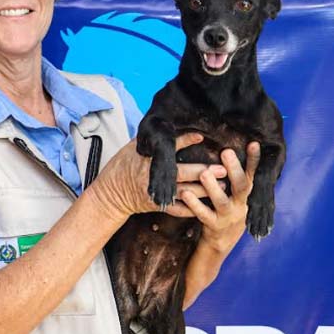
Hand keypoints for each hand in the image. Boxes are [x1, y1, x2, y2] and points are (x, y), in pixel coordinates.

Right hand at [91, 132, 226, 219]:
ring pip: (185, 192)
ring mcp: (156, 192)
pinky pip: (178, 209)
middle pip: (182, 173)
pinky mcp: (158, 205)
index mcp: (147, 159)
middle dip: (204, 171)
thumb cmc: (122, 167)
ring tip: (223, 186)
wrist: (110, 195)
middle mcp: (153, 176)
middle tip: (222, 169)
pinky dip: (193, 208)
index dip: (185, 141)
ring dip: (205, 190)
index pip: (168, 148)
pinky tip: (209, 205)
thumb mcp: (132, 147)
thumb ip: (151, 140)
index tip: (200, 136)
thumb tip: (167, 124)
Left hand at [181, 142, 258, 253]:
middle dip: (235, 169)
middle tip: (226, 152)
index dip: (254, 160)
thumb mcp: (237, 195)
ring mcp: (228, 217)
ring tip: (204, 173)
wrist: (222, 243)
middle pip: (242, 186)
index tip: (253, 143)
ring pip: (222, 201)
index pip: (253, 174)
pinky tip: (185, 194)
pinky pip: (204, 215)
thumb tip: (232, 148)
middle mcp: (241, 205)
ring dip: (213, 187)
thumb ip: (236, 177)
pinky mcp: (214, 227)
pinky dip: (194, 204)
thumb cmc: (228, 210)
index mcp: (247, 194)